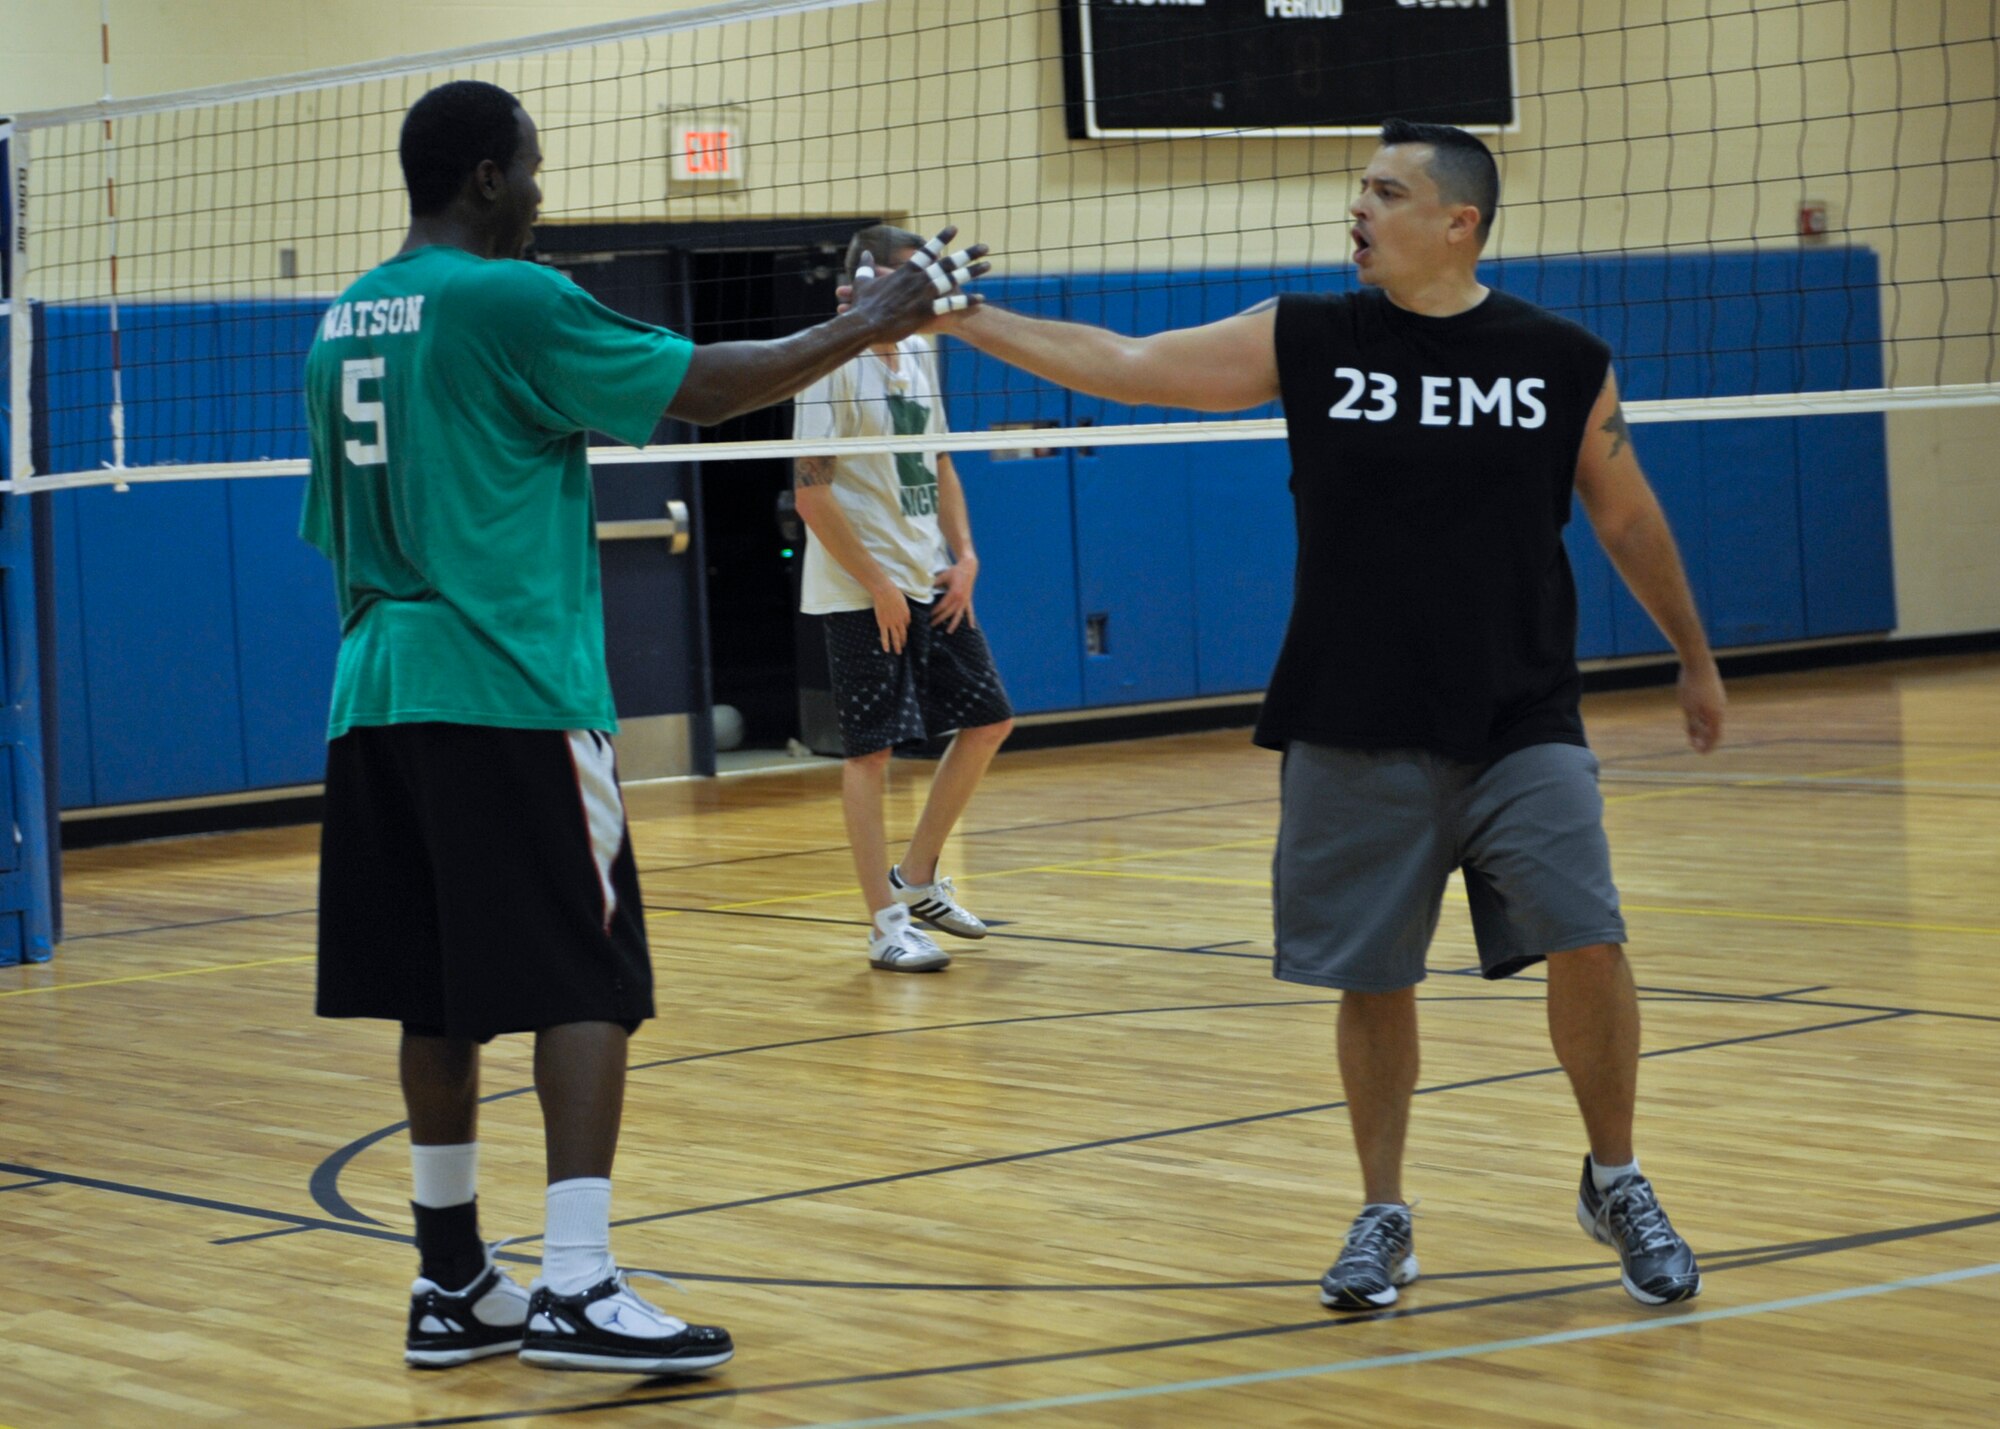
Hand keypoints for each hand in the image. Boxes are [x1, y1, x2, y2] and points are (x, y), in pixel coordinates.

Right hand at [845, 226, 990, 336]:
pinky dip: (966, 301)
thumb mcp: (863, 282)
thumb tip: (865, 253)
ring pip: (953, 280)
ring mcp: (924, 295)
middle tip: (985, 246)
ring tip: (988, 266)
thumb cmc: (863, 305)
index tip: (954, 229)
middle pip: (948, 263)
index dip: (942, 239)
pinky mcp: (926, 312)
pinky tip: (980, 298)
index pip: (928, 250)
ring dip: (972, 272)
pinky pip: (950, 305)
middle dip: (968, 254)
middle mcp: (919, 280)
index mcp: (906, 271)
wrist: (864, 324)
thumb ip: (866, 266)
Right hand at [872, 584, 910, 653]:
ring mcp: (891, 623)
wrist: (884, 592)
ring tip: (898, 653)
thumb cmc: (894, 593)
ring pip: (895, 637)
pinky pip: (884, 636)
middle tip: (903, 647)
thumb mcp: (903, 601)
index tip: (902, 631)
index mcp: (907, 615)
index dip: (904, 629)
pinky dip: (885, 644)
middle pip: (903, 634)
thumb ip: (903, 609)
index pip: (907, 625)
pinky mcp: (883, 623)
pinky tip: (886, 650)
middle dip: (903, 642)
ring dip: (897, 646)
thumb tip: (902, 614)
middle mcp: (900, 621)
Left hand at [930, 556, 978, 631]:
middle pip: (949, 612)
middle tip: (932, 624)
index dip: (936, 611)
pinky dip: (971, 619)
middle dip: (940, 619)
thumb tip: (925, 589)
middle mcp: (960, 599)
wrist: (968, 567)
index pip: (943, 606)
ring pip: (958, 615)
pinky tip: (971, 627)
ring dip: (953, 624)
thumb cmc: (955, 571)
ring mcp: (965, 601)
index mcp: (953, 593)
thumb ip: (935, 583)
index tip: (929, 615)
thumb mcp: (943, 576)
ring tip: (948, 632)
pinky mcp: (969, 600)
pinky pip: (970, 612)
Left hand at [1678, 659, 1725, 752]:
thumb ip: (1692, 724)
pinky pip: (1710, 709)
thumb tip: (1696, 739)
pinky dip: (1703, 716)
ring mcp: (1718, 699)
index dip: (1708, 747)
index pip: (1715, 737)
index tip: (1700, 753)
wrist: (1698, 661)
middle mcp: (1720, 708)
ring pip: (1711, 718)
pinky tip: (1693, 716)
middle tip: (1693, 745)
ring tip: (1691, 733)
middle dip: (1704, 738)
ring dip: (1703, 727)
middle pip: (1714, 728)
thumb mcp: (1688, 708)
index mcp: (1716, 714)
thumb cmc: (1691, 686)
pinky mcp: (1714, 692)